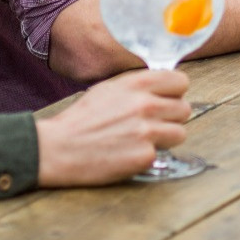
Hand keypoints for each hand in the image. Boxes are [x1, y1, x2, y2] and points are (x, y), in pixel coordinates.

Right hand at [35, 69, 190, 186]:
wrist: (55, 149)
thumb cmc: (80, 120)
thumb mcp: (109, 89)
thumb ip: (139, 87)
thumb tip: (165, 88)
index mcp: (138, 84)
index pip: (181, 81)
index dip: (174, 93)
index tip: (166, 101)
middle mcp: (146, 105)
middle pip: (184, 109)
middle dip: (170, 118)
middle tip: (151, 124)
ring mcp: (146, 131)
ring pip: (180, 133)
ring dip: (164, 139)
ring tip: (140, 140)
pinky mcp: (144, 156)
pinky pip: (160, 155)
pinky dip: (146, 157)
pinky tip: (126, 154)